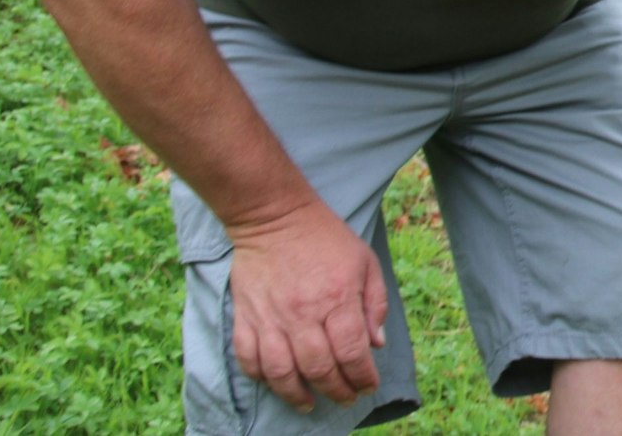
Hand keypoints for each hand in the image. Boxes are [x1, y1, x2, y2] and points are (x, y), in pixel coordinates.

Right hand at [227, 205, 387, 411]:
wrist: (275, 217)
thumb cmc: (326, 239)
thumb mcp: (365, 262)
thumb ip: (374, 304)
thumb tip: (376, 344)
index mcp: (338, 298)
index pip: (352, 352)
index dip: (363, 377)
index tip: (368, 386)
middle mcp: (304, 313)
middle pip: (320, 369)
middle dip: (337, 391)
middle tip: (345, 398)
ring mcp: (271, 317)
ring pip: (282, 372)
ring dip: (297, 395)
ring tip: (309, 403)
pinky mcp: (245, 317)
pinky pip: (248, 359)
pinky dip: (261, 377)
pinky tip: (276, 382)